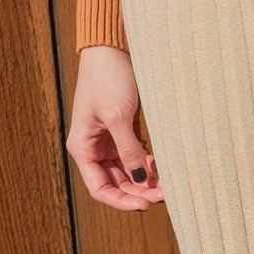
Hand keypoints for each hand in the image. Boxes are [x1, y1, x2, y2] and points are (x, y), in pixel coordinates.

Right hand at [66, 46, 163, 211]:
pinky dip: (150, 165)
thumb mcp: (118, 115)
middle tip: (166, 196)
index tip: (145, 205)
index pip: (100, 188)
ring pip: (129, 173)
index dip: (122, 202)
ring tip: (170, 185)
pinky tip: (165, 167)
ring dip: (147, 181)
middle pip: (117, 184)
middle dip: (139, 192)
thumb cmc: (108, 77)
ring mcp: (109, 141)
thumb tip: (139, 179)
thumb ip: (128, 148)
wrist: (111, 48)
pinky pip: (137, 157)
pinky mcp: (124, 132)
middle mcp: (94, 148)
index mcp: (83, 148)